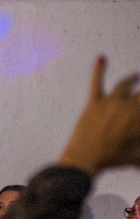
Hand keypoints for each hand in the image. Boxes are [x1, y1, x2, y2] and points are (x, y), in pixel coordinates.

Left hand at [58, 57, 139, 174]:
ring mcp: (111, 103)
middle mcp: (128, 107)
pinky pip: (97, 82)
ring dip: (131, 79)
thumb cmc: (112, 160)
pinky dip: (98, 69)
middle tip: (139, 97)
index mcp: (139, 119)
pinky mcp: (94, 103)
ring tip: (135, 77)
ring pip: (124, 85)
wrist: (85, 160)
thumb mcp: (136, 158)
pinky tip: (101, 58)